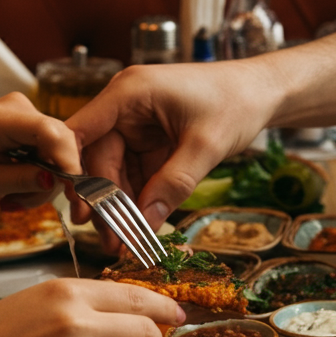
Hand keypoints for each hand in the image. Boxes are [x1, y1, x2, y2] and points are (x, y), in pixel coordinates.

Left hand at [0, 92, 81, 205]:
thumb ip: (21, 180)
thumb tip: (57, 181)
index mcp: (1, 119)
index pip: (52, 134)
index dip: (68, 163)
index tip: (73, 193)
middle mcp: (18, 107)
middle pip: (60, 144)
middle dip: (53, 180)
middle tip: (21, 205)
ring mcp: (25, 111)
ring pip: (57, 151)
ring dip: (42, 181)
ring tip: (12, 199)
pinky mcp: (28, 121)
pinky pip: (48, 149)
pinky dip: (38, 173)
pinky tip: (16, 185)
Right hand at [66, 61, 283, 227]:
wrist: (263, 92)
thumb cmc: (236, 102)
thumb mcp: (206, 145)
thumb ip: (174, 182)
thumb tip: (145, 222)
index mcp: (129, 93)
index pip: (80, 130)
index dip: (72, 169)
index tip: (78, 207)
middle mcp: (124, 106)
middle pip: (96, 158)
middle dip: (103, 202)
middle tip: (108, 241)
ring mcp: (136, 125)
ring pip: (114, 172)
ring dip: (118, 207)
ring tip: (122, 243)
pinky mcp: (149, 141)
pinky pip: (134, 174)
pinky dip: (136, 201)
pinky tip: (138, 228)